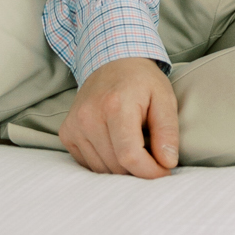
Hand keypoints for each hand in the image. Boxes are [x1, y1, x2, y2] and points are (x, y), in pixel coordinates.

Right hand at [58, 56, 178, 178]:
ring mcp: (74, 125)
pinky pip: (88, 163)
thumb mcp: (164, 98)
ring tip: (137, 149)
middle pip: (115, 165)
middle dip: (139, 169)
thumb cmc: (142, 82)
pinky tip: (117, 146)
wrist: (112, 62)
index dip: (149, 171)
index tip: (164, 172)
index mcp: (115, 106)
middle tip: (155, 158)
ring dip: (122, 168)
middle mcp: (89, 117)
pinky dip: (106, 162)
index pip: (129, 155)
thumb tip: (167, 163)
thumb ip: (167, 131)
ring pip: (101, 168)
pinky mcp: (67, 133)